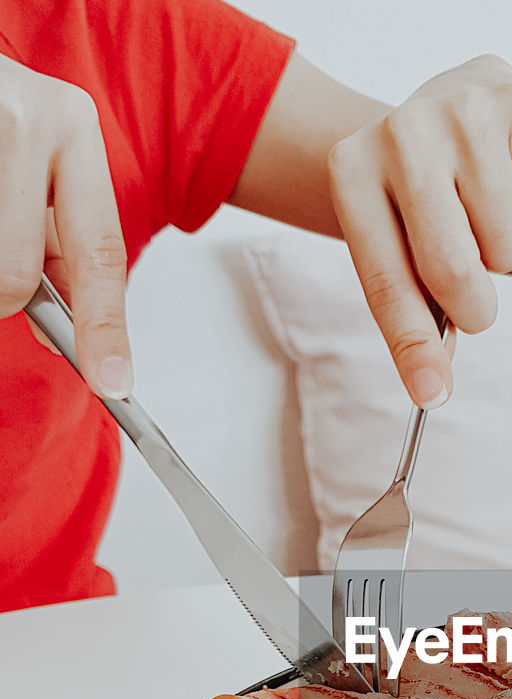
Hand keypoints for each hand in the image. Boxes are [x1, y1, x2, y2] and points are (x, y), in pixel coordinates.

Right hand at [0, 53, 131, 396]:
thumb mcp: (41, 166)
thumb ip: (56, 243)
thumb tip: (60, 332)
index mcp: (73, 126)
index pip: (101, 253)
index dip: (104, 327)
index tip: (112, 380)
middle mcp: (27, 117)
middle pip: (14, 274)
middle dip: (2, 295)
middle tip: (2, 281)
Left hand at [327, 56, 511, 407]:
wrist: (462, 115)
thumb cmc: (424, 201)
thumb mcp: (399, 249)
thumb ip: (413, 314)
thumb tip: (434, 387)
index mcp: (351, 170)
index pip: (387, 280)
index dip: (413, 346)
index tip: (431, 395)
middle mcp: (400, 129)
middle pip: (454, 271)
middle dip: (473, 306)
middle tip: (473, 298)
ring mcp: (463, 107)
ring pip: (508, 247)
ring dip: (504, 255)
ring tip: (485, 217)